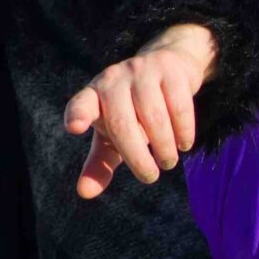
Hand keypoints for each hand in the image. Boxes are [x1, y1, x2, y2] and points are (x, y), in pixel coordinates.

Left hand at [64, 24, 217, 198]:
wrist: (168, 65)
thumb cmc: (132, 110)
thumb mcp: (112, 136)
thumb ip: (99, 164)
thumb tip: (84, 193)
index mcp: (93, 96)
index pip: (80, 105)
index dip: (77, 115)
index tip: (75, 127)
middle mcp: (113, 79)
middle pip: (122, 123)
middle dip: (137, 156)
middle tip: (150, 176)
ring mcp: (141, 71)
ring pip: (153, 116)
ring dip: (163, 146)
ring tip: (167, 161)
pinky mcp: (169, 69)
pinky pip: (178, 106)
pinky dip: (183, 130)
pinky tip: (184, 144)